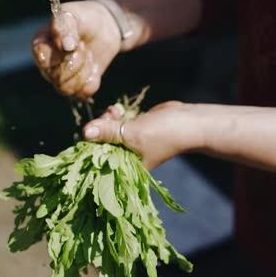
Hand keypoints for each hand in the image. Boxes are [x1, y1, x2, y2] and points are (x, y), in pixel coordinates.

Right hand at [31, 1, 121, 98]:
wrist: (104, 27)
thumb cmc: (83, 18)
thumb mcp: (73, 15)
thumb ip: (64, 27)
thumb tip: (65, 46)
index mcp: (39, 46)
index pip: (43, 60)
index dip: (62, 55)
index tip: (74, 43)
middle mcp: (46, 65)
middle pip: (57, 77)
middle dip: (77, 61)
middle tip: (82, 46)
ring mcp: (60, 78)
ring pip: (68, 89)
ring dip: (84, 71)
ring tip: (87, 55)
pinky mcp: (77, 86)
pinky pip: (83, 93)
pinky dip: (92, 80)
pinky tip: (93, 67)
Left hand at [82, 100, 201, 169]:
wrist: (189, 122)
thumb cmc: (164, 133)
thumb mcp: (132, 133)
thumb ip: (108, 132)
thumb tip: (85, 132)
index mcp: (127, 166)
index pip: (100, 159)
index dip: (91, 145)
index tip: (90, 130)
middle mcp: (127, 157)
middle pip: (102, 144)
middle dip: (99, 129)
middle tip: (105, 117)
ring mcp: (132, 143)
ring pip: (109, 132)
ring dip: (107, 120)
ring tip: (113, 111)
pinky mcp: (136, 130)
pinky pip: (118, 125)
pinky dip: (115, 117)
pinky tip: (117, 109)